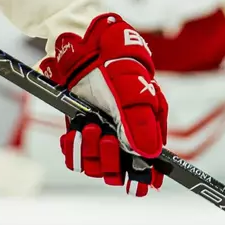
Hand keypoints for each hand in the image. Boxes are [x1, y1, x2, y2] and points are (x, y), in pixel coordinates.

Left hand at [40, 13, 167, 195]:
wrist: (82, 41)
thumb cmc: (113, 60)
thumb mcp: (130, 87)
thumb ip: (140, 120)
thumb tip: (151, 155)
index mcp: (148, 124)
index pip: (152, 164)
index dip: (146, 178)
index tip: (139, 183)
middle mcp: (126, 133)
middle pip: (122, 170)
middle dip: (113, 161)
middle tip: (107, 137)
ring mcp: (103, 131)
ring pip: (98, 165)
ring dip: (92, 153)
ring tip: (90, 129)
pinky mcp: (81, 128)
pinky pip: (77, 155)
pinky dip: (74, 150)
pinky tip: (73, 136)